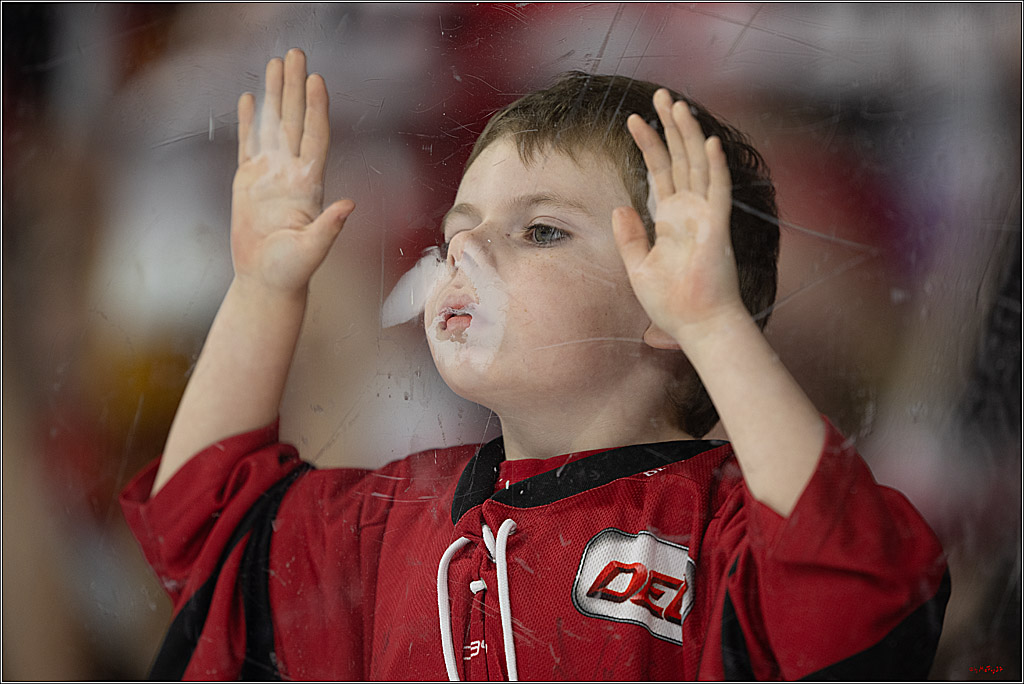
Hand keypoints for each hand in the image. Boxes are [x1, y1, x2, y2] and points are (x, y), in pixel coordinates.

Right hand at [231, 48, 353, 295]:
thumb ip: (329, 228)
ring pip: (272, 125)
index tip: (316, 78)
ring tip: (274, 63)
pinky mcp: (248, 183)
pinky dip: (249, 121)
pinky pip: (248, 144)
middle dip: (294, 86)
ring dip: (274, 95)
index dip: (315, 107)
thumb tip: (349, 206)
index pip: (314, 136)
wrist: (266, 282)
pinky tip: (249, 98)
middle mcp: (291, 173)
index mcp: (308, 185)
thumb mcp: (312, 251)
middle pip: (294, 120)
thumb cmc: (291, 271)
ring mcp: (270, 175)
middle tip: (296, 53)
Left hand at [613, 89, 745, 348]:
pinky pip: (718, 191)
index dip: (649, 144)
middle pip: (680, 159)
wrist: (695, 326)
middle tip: (661, 95)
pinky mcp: (717, 228)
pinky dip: (715, 167)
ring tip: (677, 105)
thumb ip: (630, 236)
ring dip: (689, 135)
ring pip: (698, 165)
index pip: (660, 171)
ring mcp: (706, 217)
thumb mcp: (638, 267)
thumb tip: (621, 208)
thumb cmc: (670, 303)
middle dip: (670, 127)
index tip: (633, 119)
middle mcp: (690, 211)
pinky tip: (708, 142)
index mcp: (672, 219)